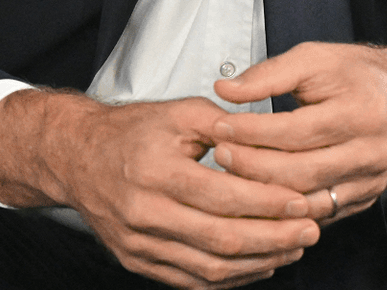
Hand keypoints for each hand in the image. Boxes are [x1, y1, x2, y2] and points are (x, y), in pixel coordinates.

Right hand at [0, 89, 321, 287]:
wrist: (75, 157)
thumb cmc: (129, 132)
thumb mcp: (177, 112)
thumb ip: (223, 123)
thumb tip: (270, 138)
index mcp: (155, 171)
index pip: (223, 195)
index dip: (268, 202)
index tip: (303, 200)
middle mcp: (144, 211)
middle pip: (221, 238)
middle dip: (274, 238)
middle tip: (310, 231)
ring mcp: (139, 243)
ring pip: (209, 267)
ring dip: (258, 262)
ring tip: (293, 249)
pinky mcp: (137, 260)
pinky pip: (191, 279)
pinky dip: (230, 277)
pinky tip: (258, 264)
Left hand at [208, 42, 386, 223]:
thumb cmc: (362, 75)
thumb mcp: (316, 58)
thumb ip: (269, 73)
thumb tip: (227, 89)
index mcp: (359, 111)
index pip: (294, 130)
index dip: (251, 131)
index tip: (220, 126)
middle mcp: (369, 151)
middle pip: (300, 171)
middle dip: (251, 166)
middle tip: (219, 155)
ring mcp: (370, 181)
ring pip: (308, 201)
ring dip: (264, 194)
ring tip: (232, 179)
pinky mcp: (365, 199)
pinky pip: (320, 215)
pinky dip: (287, 211)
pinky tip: (260, 199)